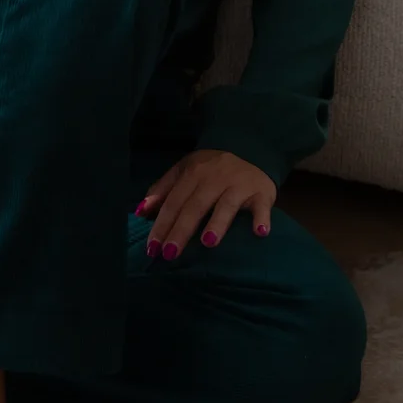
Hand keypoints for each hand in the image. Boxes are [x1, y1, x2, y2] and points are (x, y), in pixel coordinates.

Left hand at [135, 149, 274, 259]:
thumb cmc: (211, 169)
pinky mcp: (262, 192)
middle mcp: (215, 178)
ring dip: (218, 223)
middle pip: (195, 206)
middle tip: (170, 253)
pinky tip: (260, 233)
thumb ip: (163, 190)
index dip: (162, 224)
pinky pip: (262, 206)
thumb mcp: (184, 171)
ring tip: (208, 242)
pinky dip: (261, 218)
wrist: (251, 149)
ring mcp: (239, 184)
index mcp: (192, 174)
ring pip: (226, 204)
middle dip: (181, 230)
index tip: (152, 248)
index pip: (174, 202)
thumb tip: (141, 211)